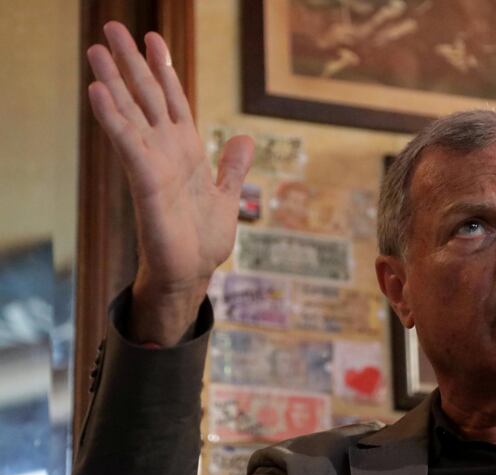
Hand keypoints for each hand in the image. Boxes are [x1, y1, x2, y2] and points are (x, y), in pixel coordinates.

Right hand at [86, 22, 253, 344]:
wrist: (192, 273)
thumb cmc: (202, 239)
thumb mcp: (227, 196)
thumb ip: (232, 167)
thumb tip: (244, 139)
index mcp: (186, 151)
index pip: (173, 100)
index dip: (164, 69)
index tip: (154, 38)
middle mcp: (166, 151)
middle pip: (147, 97)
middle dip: (132, 62)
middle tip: (112, 27)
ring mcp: (153, 164)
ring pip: (131, 113)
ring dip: (114, 80)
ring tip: (97, 48)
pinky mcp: (146, 183)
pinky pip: (128, 143)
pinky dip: (113, 117)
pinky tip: (98, 90)